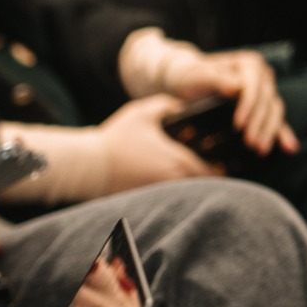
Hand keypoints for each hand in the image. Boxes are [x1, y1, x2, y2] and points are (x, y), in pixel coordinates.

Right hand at [95, 95, 223, 193]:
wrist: (88, 167)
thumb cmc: (115, 140)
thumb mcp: (142, 112)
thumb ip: (167, 104)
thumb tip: (182, 106)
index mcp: (179, 162)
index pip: (213, 173)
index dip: (218, 167)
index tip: (219, 160)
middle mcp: (174, 183)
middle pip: (201, 187)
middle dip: (205, 177)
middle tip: (206, 166)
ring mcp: (161, 195)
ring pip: (185, 193)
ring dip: (188, 184)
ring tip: (183, 172)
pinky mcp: (147, 202)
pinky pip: (168, 198)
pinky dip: (171, 191)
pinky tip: (163, 180)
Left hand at [149, 47, 297, 158]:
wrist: (190, 80)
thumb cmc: (193, 76)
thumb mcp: (199, 76)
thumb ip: (216, 79)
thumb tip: (237, 87)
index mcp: (249, 63)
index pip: (253, 87)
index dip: (248, 107)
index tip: (238, 125)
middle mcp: (262, 74)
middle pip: (266, 102)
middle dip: (258, 124)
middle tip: (250, 144)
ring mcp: (266, 90)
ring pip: (274, 112)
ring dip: (270, 133)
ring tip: (261, 150)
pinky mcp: (265, 105)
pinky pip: (276, 120)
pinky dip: (283, 134)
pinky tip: (289, 148)